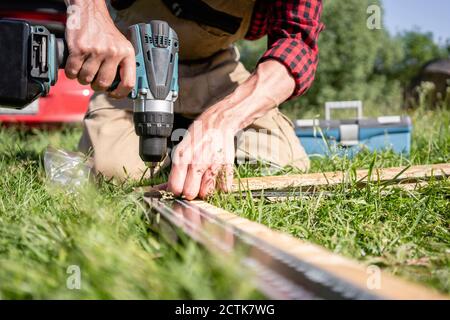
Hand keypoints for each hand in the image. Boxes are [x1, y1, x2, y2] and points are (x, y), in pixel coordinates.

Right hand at [65, 0, 134, 97]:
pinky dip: (71, 72)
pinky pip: (73, 71)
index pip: (128, 83)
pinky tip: (74, 66)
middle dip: (96, 86)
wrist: (89, 11)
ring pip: (86, 79)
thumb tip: (119, 89)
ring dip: (82, 78)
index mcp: (127, 53)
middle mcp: (113, 52)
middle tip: (94, 79)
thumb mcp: (121, 46)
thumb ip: (121, 65)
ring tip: (83, 69)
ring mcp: (96, 50)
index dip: (120, 93)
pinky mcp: (80, 48)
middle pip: (103, 84)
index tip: (113, 94)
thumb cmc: (104, 31)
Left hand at [167, 59, 295, 199]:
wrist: (222, 120)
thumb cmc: (201, 132)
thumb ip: (176, 167)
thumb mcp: (182, 146)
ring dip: (205, 190)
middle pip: (190, 193)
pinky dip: (220, 186)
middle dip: (189, 192)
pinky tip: (216, 177)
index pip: (175, 187)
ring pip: (206, 193)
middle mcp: (197, 162)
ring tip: (204, 180)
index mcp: (183, 157)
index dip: (175, 190)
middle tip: (192, 185)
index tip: (178, 188)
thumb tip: (165, 186)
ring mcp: (213, 165)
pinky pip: (223, 188)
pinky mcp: (227, 167)